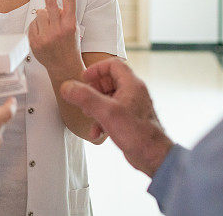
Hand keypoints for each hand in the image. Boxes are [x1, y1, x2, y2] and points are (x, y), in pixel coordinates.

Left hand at [28, 0, 81, 76]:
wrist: (64, 67)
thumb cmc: (69, 44)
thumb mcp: (72, 28)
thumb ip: (63, 15)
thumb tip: (47, 4)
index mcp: (70, 24)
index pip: (70, 1)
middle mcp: (59, 29)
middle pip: (50, 2)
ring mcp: (46, 36)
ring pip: (39, 13)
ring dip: (42, 17)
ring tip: (49, 29)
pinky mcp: (36, 42)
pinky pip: (32, 25)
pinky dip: (36, 28)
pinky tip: (43, 37)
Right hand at [60, 58, 173, 177]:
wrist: (154, 157)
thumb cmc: (138, 133)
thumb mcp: (107, 112)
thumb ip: (86, 98)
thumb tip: (68, 87)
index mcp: (131, 84)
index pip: (113, 64)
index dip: (96, 69)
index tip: (84, 78)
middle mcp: (133, 93)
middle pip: (109, 81)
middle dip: (93, 90)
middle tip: (84, 98)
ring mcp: (132, 107)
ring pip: (109, 98)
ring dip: (95, 106)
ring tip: (88, 115)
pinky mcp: (129, 120)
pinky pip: (112, 114)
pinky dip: (101, 120)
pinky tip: (96, 132)